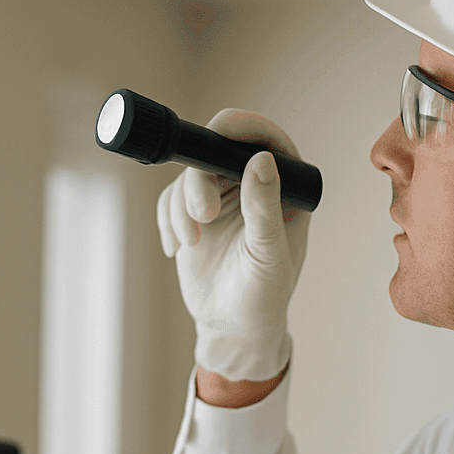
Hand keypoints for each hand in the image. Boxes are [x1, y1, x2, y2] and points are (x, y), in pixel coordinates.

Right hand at [157, 109, 310, 381]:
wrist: (231, 327)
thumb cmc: (263, 295)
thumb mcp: (268, 252)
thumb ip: (264, 207)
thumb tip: (262, 158)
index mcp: (285, 186)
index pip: (264, 138)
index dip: (241, 126)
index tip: (218, 131)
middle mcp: (252, 184)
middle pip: (216, 151)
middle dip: (200, 181)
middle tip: (202, 215)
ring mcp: (220, 196)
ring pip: (189, 174)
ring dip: (182, 207)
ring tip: (191, 242)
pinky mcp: (192, 212)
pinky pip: (169, 197)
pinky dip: (168, 220)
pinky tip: (178, 248)